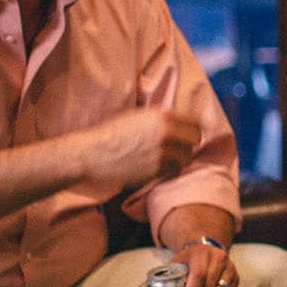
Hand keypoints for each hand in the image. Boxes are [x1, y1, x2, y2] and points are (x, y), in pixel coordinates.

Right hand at [80, 109, 201, 188]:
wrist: (91, 153)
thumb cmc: (110, 133)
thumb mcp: (137, 116)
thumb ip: (161, 119)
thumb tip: (180, 124)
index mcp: (161, 115)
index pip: (195, 121)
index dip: (192, 128)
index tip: (189, 134)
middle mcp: (166, 132)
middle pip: (195, 139)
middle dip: (189, 143)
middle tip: (181, 148)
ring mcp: (162, 152)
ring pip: (186, 157)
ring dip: (180, 158)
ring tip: (170, 159)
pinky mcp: (156, 170)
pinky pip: (173, 170)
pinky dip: (169, 170)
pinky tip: (160, 168)